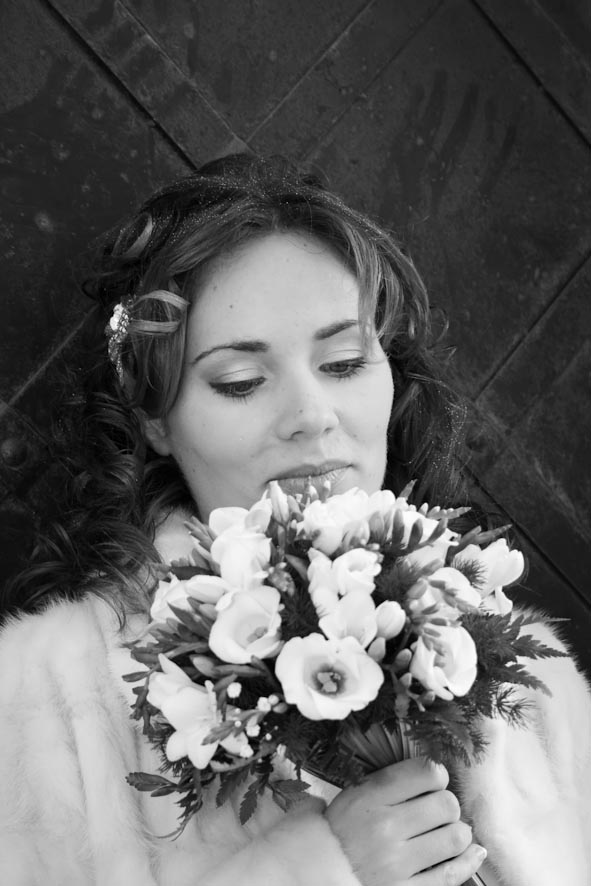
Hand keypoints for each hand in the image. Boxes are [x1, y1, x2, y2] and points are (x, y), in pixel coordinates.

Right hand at [325, 758, 485, 885]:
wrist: (318, 873)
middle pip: (447, 804)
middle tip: (437, 810)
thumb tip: (439, 774)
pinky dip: (468, 861)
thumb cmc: (341, 830)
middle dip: (447, 804)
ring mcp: (397, 864)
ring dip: (457, 833)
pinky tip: (471, 853)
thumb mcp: (354, 795)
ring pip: (456, 837)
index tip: (432, 782)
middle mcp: (385, 829)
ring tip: (446, 832)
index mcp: (369, 798)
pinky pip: (452, 875)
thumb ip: (391, 782)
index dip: (436, 775)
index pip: (427, 772)